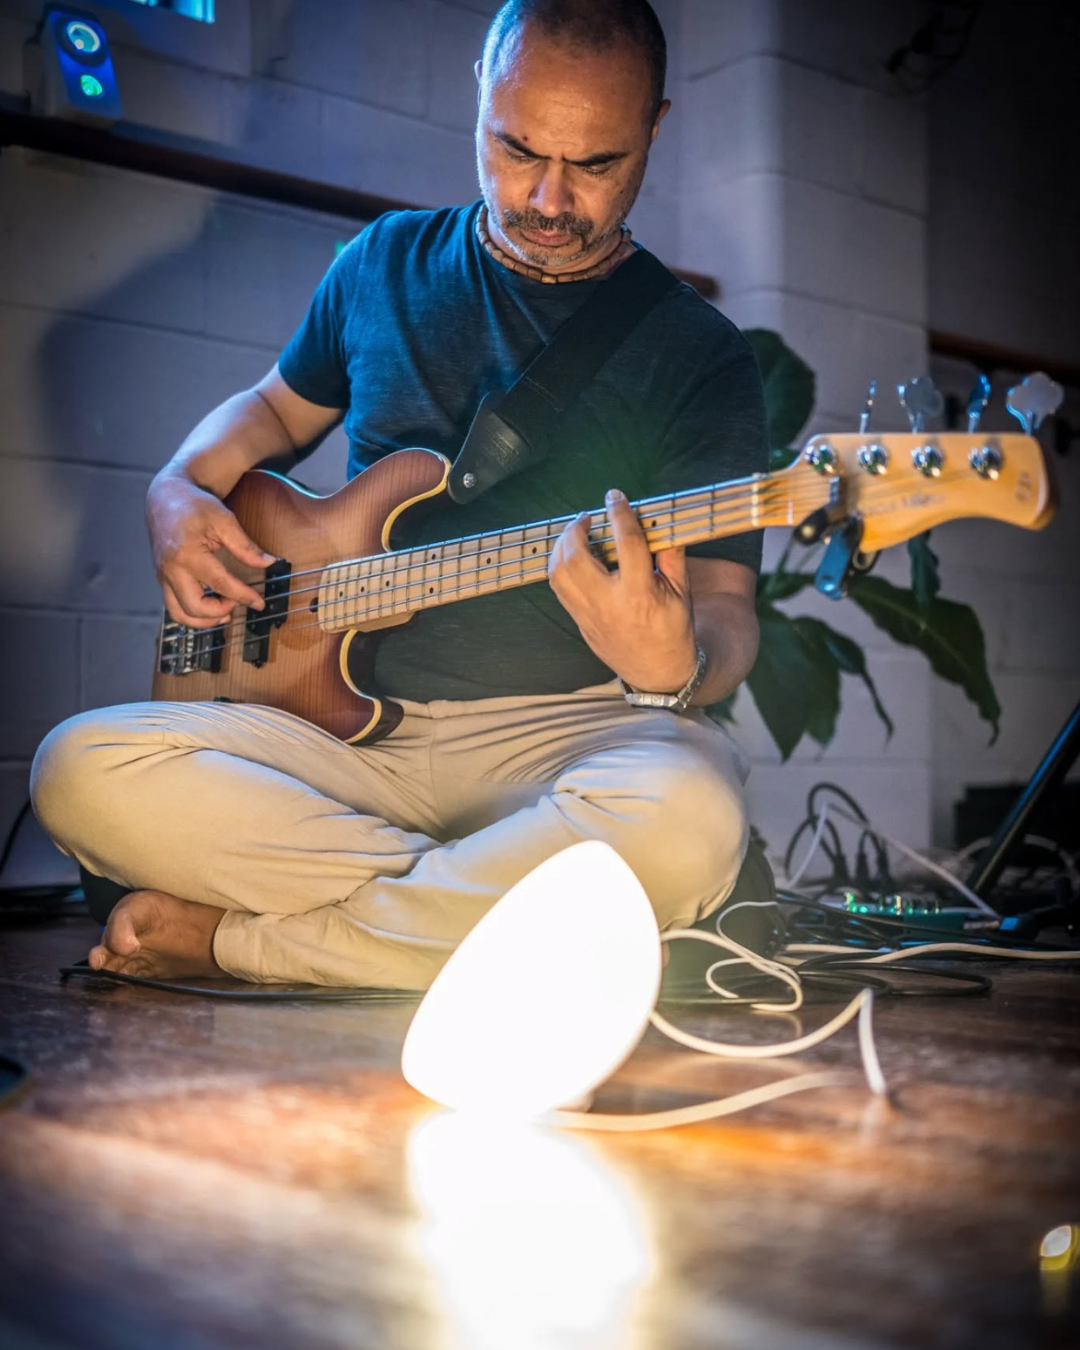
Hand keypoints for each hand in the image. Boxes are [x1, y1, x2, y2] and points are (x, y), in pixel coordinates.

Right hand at [147, 471, 275, 627]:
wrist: (166, 498)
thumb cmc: (194, 505)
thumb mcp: (224, 520)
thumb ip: (245, 546)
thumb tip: (268, 563)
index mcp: (187, 554)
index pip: (220, 584)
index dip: (243, 596)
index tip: (259, 602)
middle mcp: (171, 570)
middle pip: (195, 607)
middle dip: (220, 611)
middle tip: (238, 601)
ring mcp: (163, 576)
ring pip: (180, 614)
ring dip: (204, 620)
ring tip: (226, 611)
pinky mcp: (163, 579)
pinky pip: (175, 607)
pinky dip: (193, 613)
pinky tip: (210, 607)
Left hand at [549, 488, 697, 690]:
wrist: (658, 671)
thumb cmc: (673, 629)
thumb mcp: (681, 592)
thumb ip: (671, 555)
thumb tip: (659, 522)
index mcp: (640, 593)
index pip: (626, 543)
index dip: (619, 514)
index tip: (615, 496)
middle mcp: (609, 603)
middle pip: (576, 557)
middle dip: (576, 529)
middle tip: (588, 517)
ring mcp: (589, 615)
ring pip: (558, 573)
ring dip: (562, 546)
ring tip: (577, 534)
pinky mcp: (579, 622)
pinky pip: (558, 588)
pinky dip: (560, 566)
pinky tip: (573, 556)